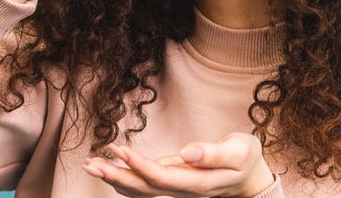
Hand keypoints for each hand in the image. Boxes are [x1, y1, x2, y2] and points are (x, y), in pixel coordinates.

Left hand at [82, 132, 274, 197]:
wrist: (251, 178)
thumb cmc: (246, 159)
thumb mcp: (239, 151)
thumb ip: (214, 154)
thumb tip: (187, 152)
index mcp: (198, 183)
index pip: (162, 178)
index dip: (139, 166)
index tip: (119, 150)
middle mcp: (183, 189)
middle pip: (144, 188)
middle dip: (116, 177)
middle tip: (89, 165)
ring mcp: (176, 187)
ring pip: (140, 188)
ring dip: (114, 178)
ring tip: (89, 165)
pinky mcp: (172, 179)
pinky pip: (144, 183)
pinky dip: (124, 175)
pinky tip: (109, 169)